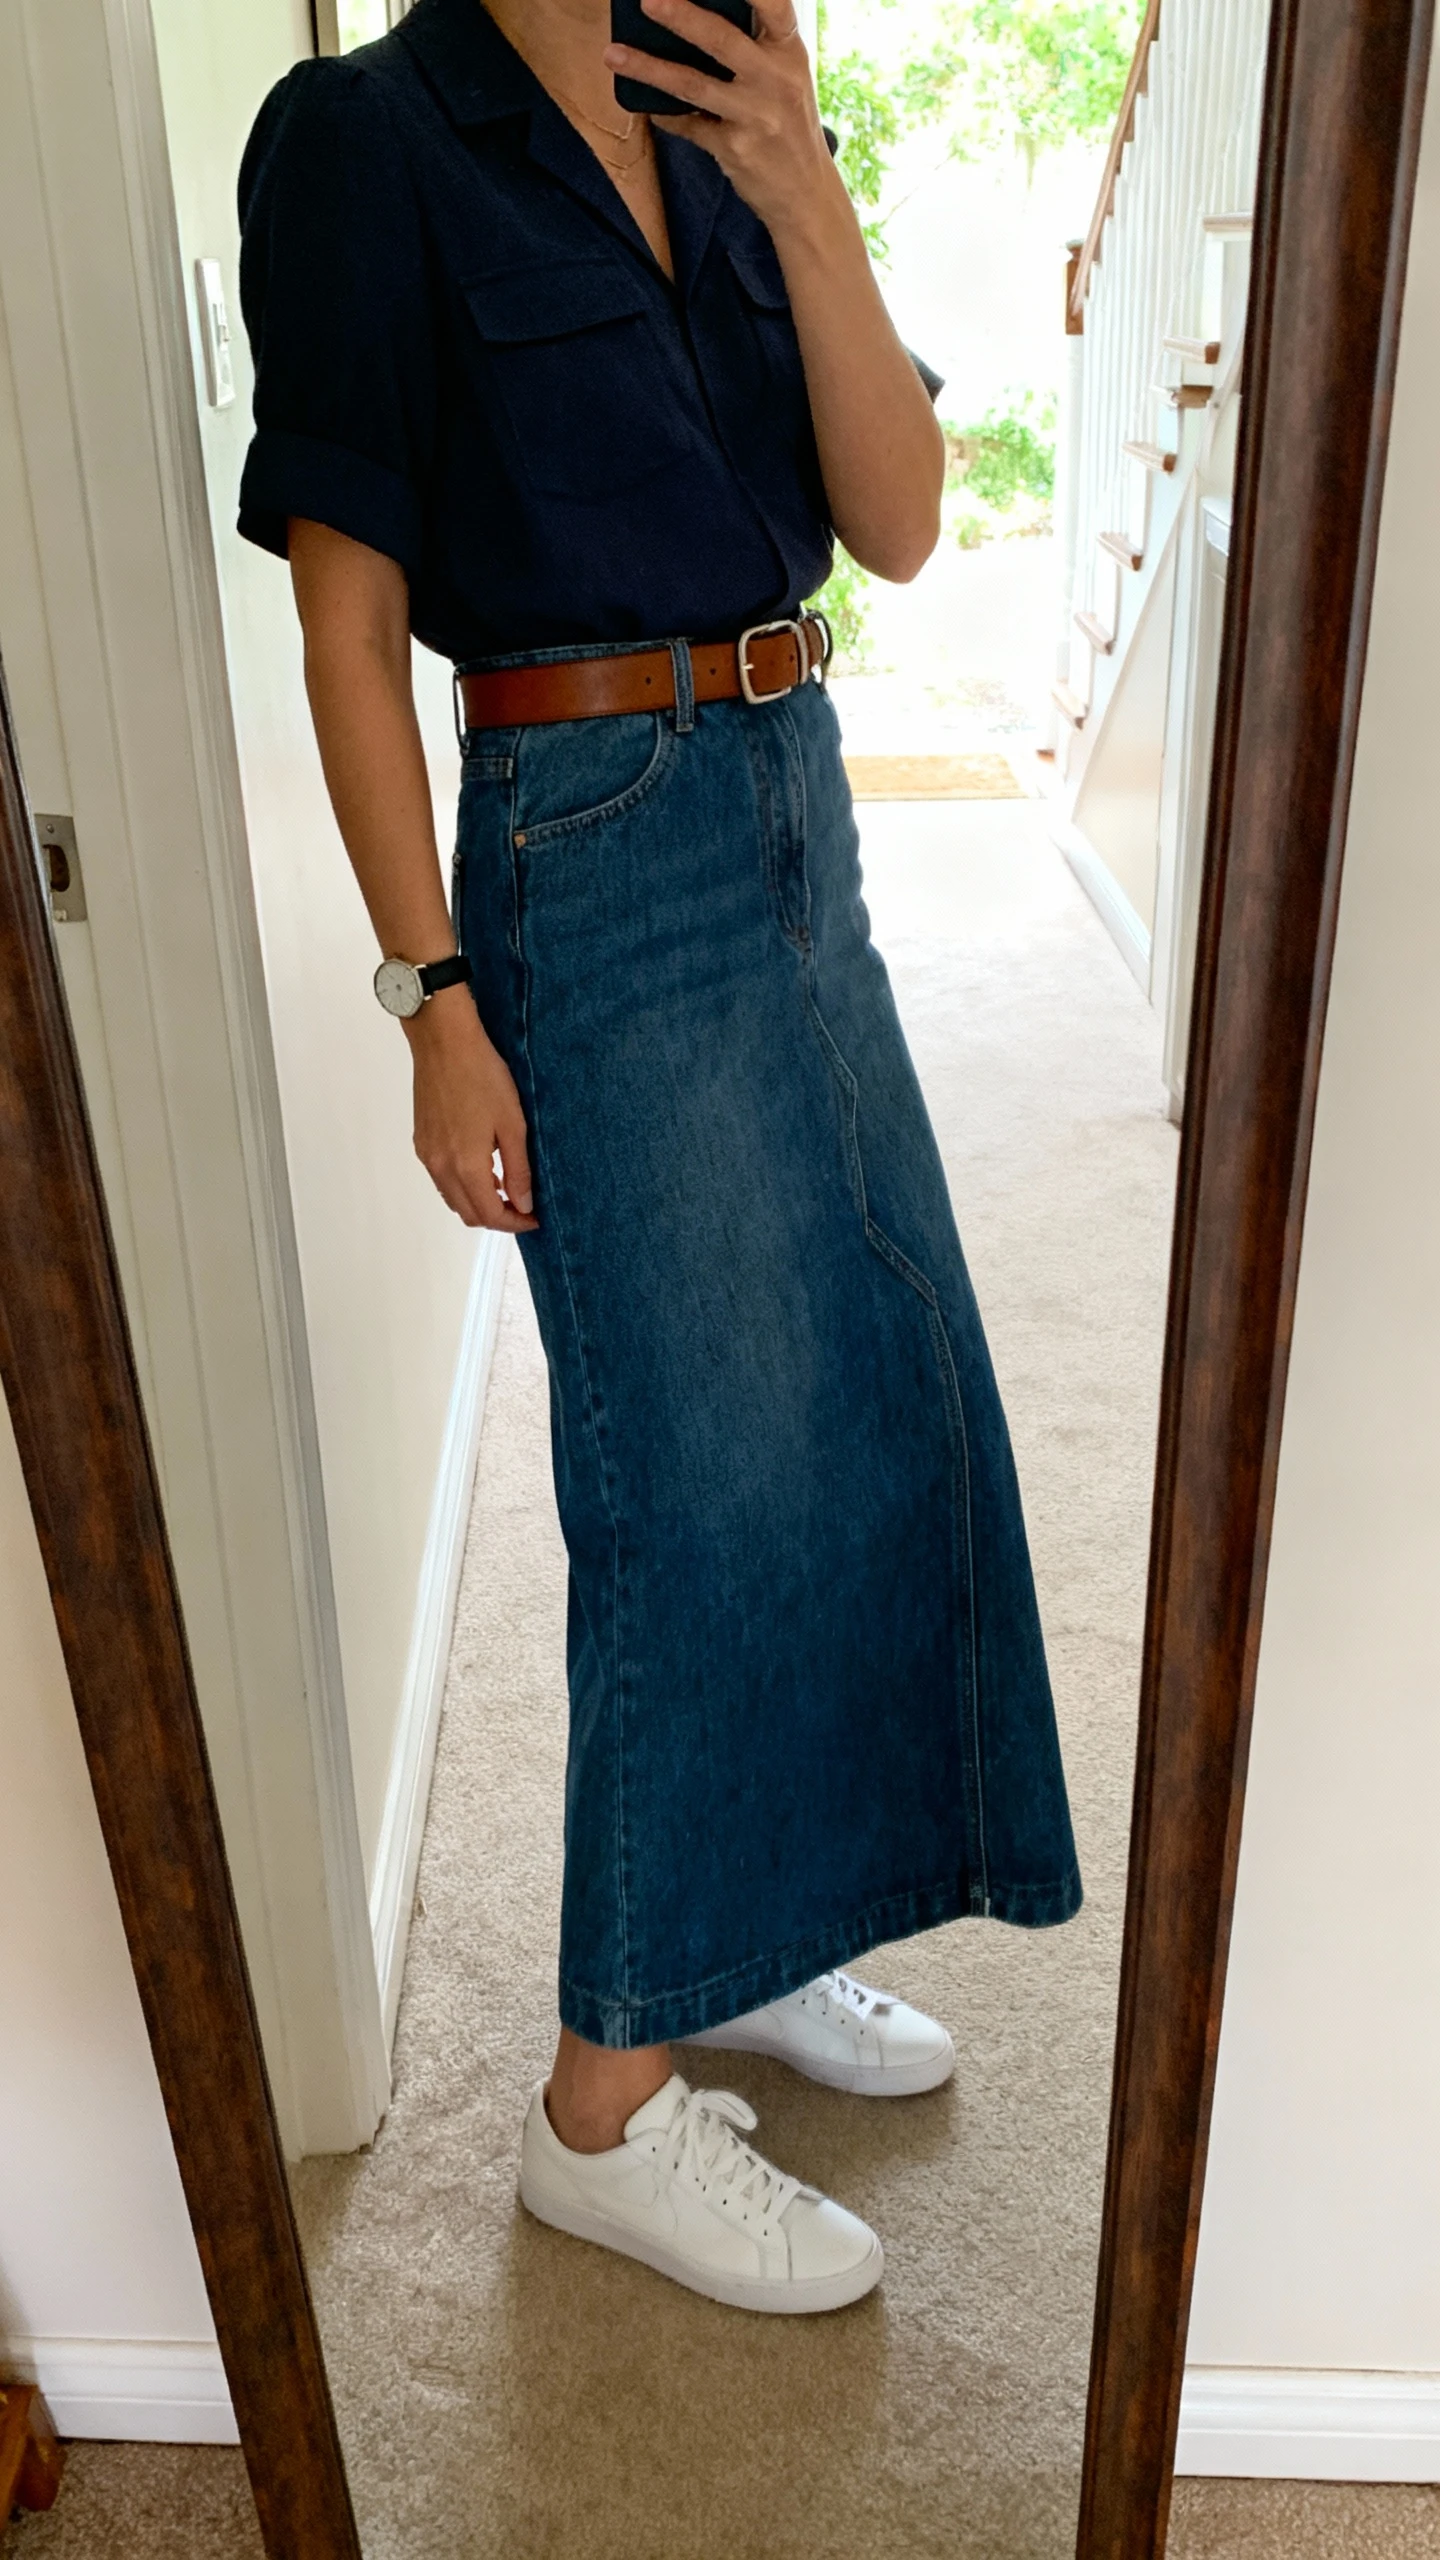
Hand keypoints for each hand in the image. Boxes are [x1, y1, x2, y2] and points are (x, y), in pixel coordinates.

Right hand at [404, 987, 538, 1231]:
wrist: (444, 1042)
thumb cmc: (481, 1075)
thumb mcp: (513, 1124)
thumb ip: (518, 1169)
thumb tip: (524, 1203)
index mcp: (466, 1165)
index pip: (489, 1214)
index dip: (514, 1223)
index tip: (533, 1217)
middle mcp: (440, 1167)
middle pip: (468, 1214)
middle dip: (497, 1217)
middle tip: (523, 1206)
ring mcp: (427, 1155)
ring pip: (453, 1198)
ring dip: (478, 1201)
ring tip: (505, 1185)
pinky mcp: (421, 1141)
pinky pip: (441, 1178)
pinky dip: (462, 1184)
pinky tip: (482, 1166)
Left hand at [605, 0, 841, 239]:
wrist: (805, 194)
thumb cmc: (790, 126)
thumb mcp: (787, 77)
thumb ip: (756, 47)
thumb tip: (695, 19)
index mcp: (789, 52)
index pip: (774, 5)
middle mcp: (775, 80)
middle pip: (722, 39)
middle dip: (680, 16)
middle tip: (646, 0)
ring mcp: (754, 116)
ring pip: (692, 84)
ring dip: (649, 68)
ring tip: (613, 54)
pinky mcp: (734, 149)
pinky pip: (687, 126)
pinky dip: (663, 114)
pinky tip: (643, 104)